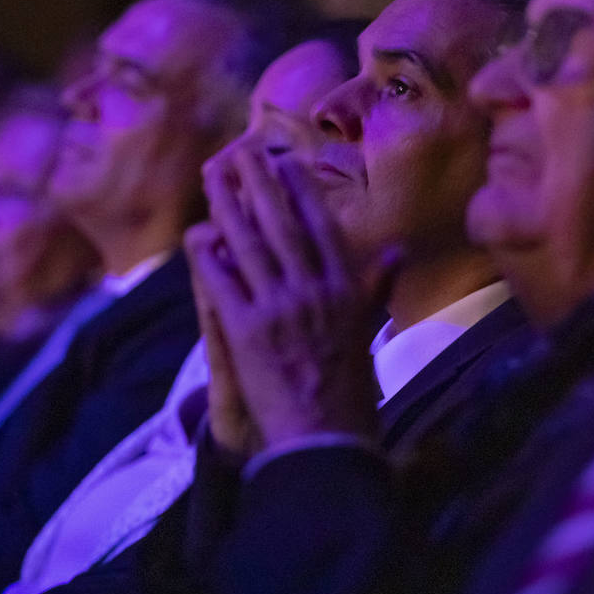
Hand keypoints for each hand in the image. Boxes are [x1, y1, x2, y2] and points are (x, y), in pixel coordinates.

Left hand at [188, 143, 383, 449]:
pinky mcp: (246, 332)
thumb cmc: (351, 394)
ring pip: (248, 244)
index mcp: (346, 290)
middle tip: (239, 151)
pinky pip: (222, 283)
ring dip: (227, 205)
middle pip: (280, 224)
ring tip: (213, 176)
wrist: (325, 443)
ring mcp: (278, 309)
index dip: (300, 190)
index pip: (320, 227)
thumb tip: (397, 251)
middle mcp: (314, 291)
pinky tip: (196, 234)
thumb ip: (376, 288)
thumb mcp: (368, 333)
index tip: (284, 161)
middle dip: (258, 183)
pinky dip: (208, 257)